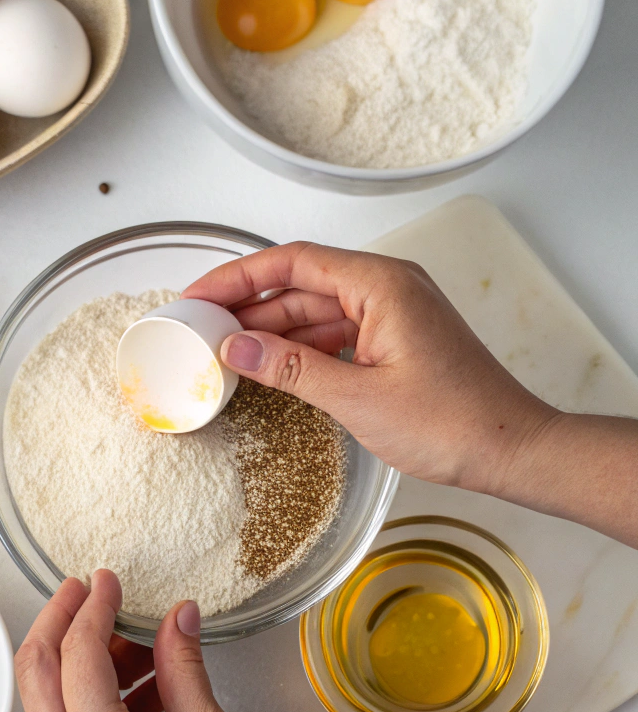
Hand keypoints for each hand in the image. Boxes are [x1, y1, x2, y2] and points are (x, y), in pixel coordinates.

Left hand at [14, 569, 299, 711]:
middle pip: (37, 675)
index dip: (93, 608)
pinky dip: (89, 704)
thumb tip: (177, 615)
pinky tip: (138, 687)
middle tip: (86, 591)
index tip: (108, 581)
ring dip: (80, 664)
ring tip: (135, 645)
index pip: (79, 658)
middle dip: (59, 622)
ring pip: (47, 706)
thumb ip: (183, 664)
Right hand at [183, 242, 553, 495]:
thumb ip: (290, 369)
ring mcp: (391, 313)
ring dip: (271, 330)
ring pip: (314, 311)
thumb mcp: (357, 397)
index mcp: (381, 284)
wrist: (512, 450)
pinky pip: (334, 333)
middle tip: (200, 326)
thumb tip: (235, 349)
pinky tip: (268, 367)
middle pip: (300, 283)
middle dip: (249, 305)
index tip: (199, 294)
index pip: (293, 262)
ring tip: (224, 351)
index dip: (239, 276)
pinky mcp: (393, 339)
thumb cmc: (453, 422)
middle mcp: (386, 287)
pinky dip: (299, 349)